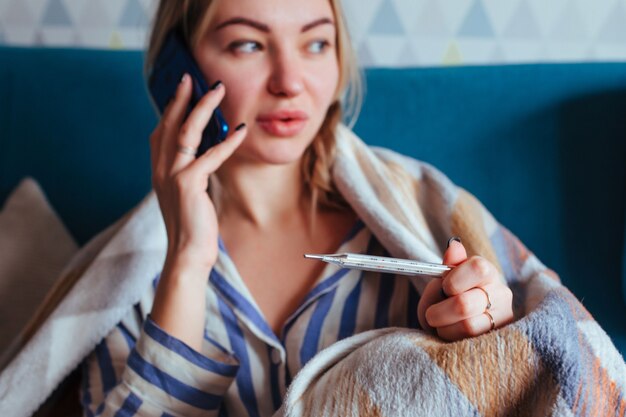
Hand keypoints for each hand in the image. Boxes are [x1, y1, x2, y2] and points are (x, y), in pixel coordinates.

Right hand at [149, 75, 246, 268]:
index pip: (161, 132)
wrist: (187, 255)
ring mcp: (172, 176)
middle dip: (181, 98)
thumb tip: (205, 156)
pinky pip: (210, 156)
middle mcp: (161, 170)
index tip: (181, 89)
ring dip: (203, 108)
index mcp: (159, 171)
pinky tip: (241, 131)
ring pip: (186, 132)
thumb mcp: (186, 195)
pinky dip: (227, 143)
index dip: (170, 109)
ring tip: (217, 90)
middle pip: (170, 124)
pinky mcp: (188, 184)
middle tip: (192, 77)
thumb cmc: (192, 227)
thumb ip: (190, 173)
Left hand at [417, 238, 513, 340]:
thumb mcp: (440, 282)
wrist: (451, 325)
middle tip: (431, 314)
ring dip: (444, 328)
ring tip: (442, 325)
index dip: (454, 280)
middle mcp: (501, 293)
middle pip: (466, 303)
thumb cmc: (445, 299)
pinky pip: (470, 342)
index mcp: (486, 271)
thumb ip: (446, 268)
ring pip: (467, 326)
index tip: (444, 288)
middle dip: (439, 312)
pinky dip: (453, 339)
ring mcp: (503, 318)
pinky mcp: (499, 339)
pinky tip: (452, 334)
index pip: (478, 268)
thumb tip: (454, 245)